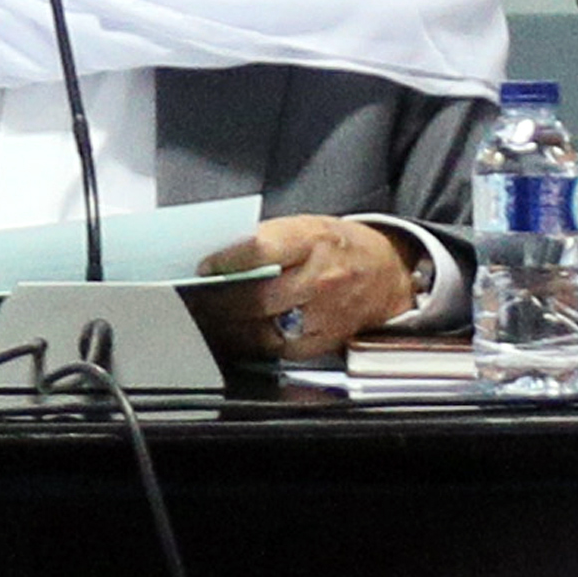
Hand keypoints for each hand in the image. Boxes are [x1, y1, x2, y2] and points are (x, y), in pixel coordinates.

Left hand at [191, 215, 420, 360]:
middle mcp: (319, 278)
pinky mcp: (323, 341)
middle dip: (218, 300)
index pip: (261, 250)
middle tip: (191, 300)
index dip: (227, 260)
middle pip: (257, 295)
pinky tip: (232, 335)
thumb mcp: (303, 227)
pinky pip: (277, 348)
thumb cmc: (336, 246)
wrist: (386, 274)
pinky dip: (250, 342)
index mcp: (311, 240)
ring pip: (263, 327)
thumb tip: (218, 258)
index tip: (203, 267)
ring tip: (204, 319)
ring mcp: (324, 313)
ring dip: (227, 326)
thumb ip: (263, 241)